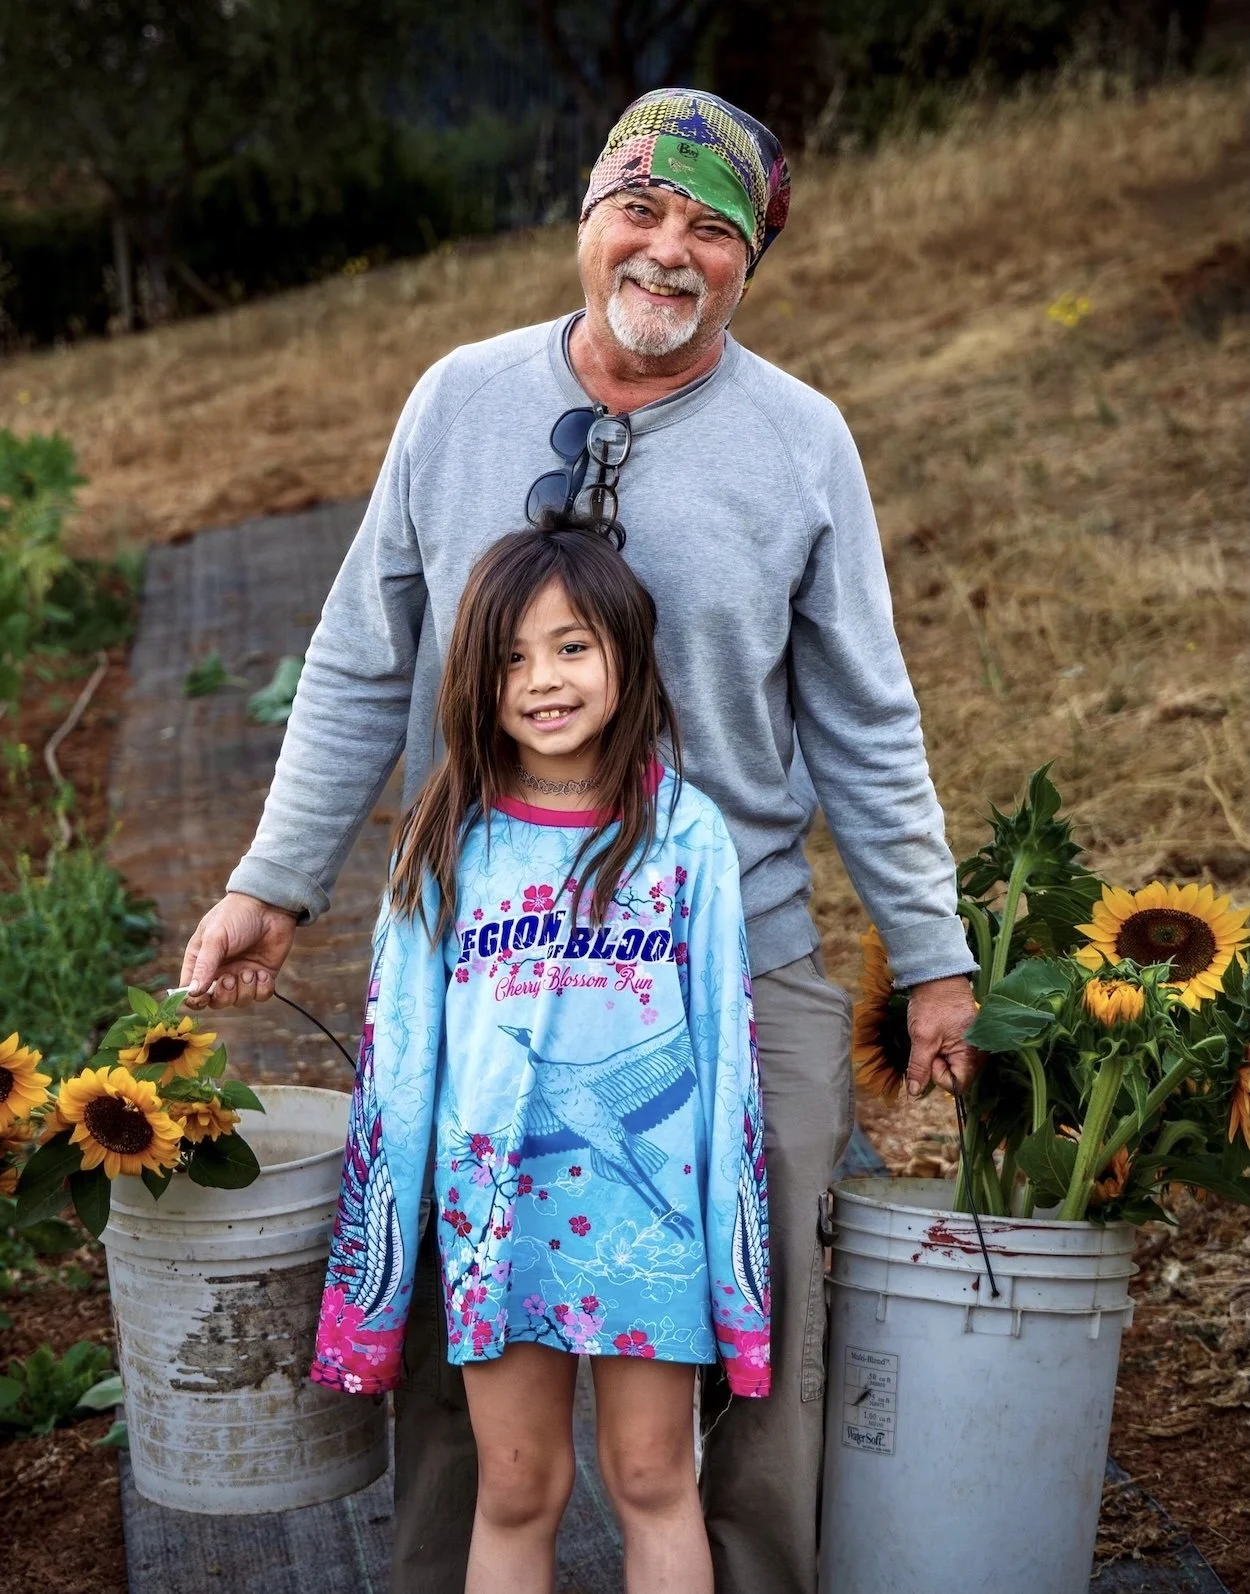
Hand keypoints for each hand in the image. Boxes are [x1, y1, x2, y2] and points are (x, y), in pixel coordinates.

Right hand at [179, 892, 298, 1009]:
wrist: (270, 904)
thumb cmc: (236, 915)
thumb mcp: (215, 938)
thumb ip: (204, 965)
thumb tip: (192, 992)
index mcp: (201, 962)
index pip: (191, 991)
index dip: (195, 1000)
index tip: (203, 997)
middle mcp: (220, 971)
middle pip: (215, 1002)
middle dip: (223, 996)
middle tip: (230, 979)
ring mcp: (242, 974)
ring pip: (239, 1001)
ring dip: (244, 990)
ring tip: (250, 971)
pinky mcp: (263, 975)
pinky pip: (261, 996)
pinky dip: (262, 988)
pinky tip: (263, 973)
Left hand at [906, 975, 979, 1096]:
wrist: (939, 979)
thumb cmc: (932, 1006)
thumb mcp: (922, 1038)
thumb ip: (919, 1067)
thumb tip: (914, 1092)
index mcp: (972, 1055)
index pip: (957, 1085)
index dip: (939, 1076)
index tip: (931, 1055)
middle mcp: (979, 1055)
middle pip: (956, 1078)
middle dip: (939, 1067)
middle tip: (931, 1044)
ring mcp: (976, 1048)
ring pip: (954, 1067)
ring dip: (940, 1058)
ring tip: (935, 1038)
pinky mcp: (970, 1042)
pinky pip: (955, 1057)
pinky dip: (944, 1051)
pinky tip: (940, 1035)